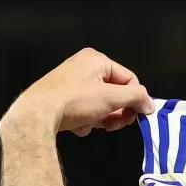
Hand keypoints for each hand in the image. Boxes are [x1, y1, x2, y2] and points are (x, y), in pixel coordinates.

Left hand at [2, 48, 154, 135]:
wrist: (36, 116)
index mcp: (96, 60)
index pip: (128, 79)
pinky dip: (86, 120)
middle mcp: (83, 67)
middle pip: (115, 92)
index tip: (136, 117)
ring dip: (102, 118)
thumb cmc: (73, 101)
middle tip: (114, 124)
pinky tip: (79, 125)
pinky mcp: (62, 98)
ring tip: (94, 125)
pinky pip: (85, 109)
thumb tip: (149, 103)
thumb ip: (135, 98)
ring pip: (101, 104)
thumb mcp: (111, 98)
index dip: (134, 99)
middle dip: (116, 111)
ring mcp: (71, 83)